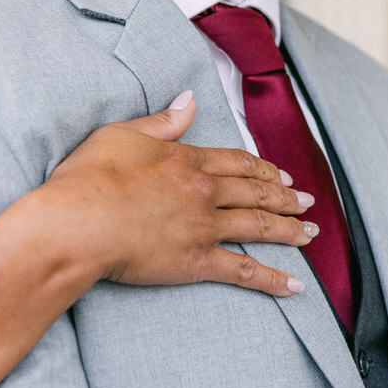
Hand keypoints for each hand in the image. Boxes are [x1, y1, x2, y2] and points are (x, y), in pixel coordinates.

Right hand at [41, 91, 316, 297]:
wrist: (76, 223)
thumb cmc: (88, 178)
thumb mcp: (121, 134)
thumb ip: (162, 121)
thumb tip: (190, 100)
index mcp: (187, 160)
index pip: (237, 162)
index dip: (263, 168)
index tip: (281, 174)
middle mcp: (204, 191)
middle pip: (256, 192)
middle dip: (286, 197)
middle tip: (308, 202)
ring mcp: (204, 227)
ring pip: (260, 227)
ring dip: (290, 230)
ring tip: (311, 233)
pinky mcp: (197, 261)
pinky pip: (245, 271)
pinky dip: (273, 279)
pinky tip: (295, 286)